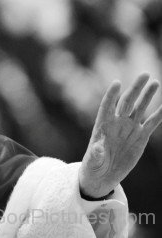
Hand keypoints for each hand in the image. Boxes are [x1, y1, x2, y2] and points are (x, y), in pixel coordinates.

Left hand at [79, 73, 161, 197]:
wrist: (104, 174)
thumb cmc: (94, 165)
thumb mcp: (93, 161)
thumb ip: (96, 153)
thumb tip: (98, 147)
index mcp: (103, 124)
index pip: (107, 105)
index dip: (112, 94)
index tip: (117, 83)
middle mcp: (117, 122)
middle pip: (127, 101)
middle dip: (135, 88)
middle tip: (144, 75)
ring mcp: (129, 128)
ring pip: (140, 108)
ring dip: (147, 96)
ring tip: (155, 82)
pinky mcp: (141, 136)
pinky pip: (151, 123)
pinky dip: (159, 114)